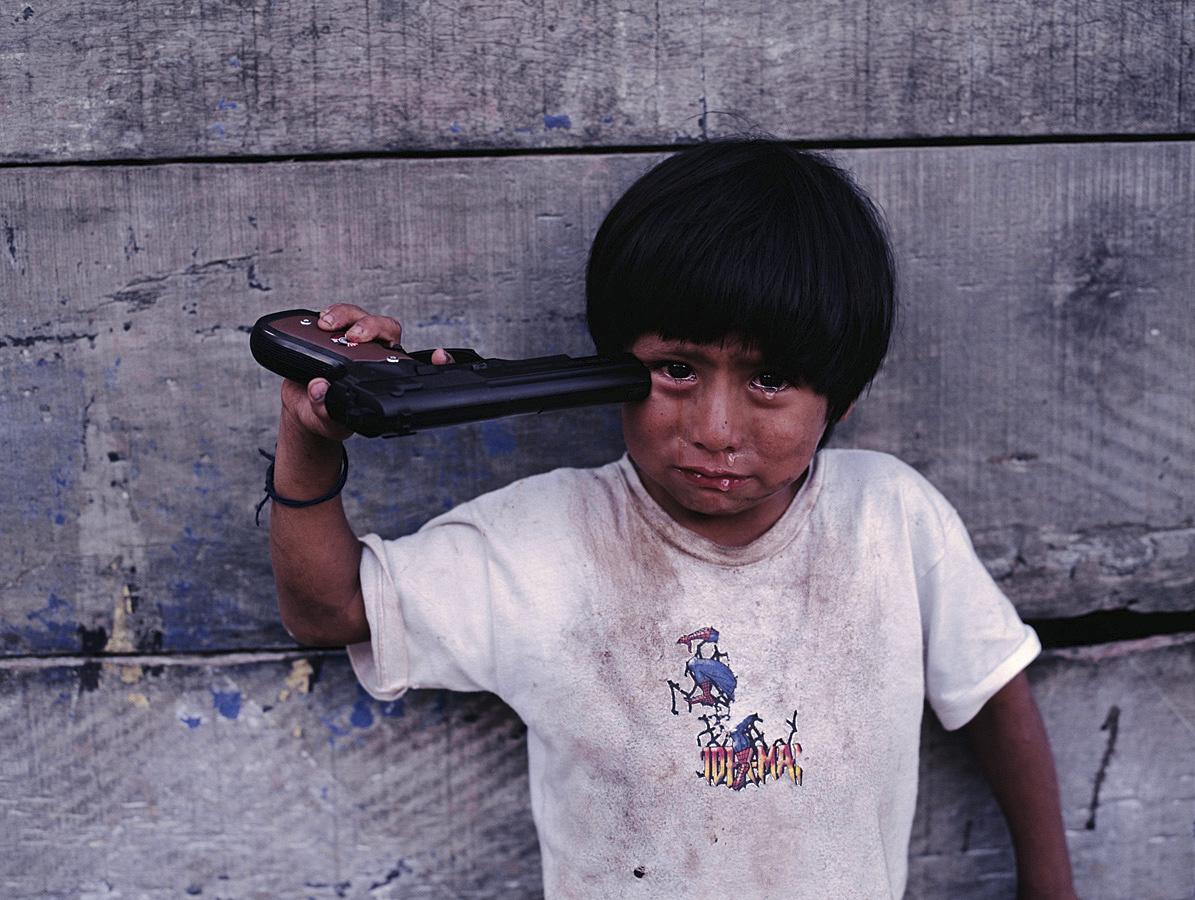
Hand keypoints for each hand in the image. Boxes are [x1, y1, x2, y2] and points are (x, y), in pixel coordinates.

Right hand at [278, 303, 453, 443]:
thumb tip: (319, 387)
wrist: (304, 406)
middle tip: (353, 337)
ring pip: (362, 316)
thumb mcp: (327, 420)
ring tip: (327, 325)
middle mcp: (374, 355)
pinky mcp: (334, 332)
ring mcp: (355, 341)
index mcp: (385, 377)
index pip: (416, 364)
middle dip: (373, 327)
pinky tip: (321, 321)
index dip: (436, 360)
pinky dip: (332, 313)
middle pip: (387, 328)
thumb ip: (324, 408)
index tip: (439, 356)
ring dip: (348, 315)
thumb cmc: (326, 415)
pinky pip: (339, 315)